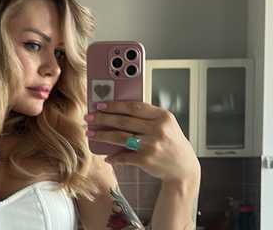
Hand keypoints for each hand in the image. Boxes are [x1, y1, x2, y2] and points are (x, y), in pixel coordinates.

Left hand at [85, 101, 199, 184]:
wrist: (184, 168)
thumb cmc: (170, 142)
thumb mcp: (165, 124)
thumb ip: (146, 116)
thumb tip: (117, 111)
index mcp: (162, 116)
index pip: (134, 106)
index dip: (115, 105)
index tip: (100, 104)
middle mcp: (158, 129)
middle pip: (124, 121)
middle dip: (103, 118)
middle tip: (89, 118)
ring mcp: (152, 145)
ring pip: (120, 137)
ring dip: (102, 135)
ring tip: (90, 133)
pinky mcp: (146, 160)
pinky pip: (124, 156)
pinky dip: (113, 156)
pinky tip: (106, 155)